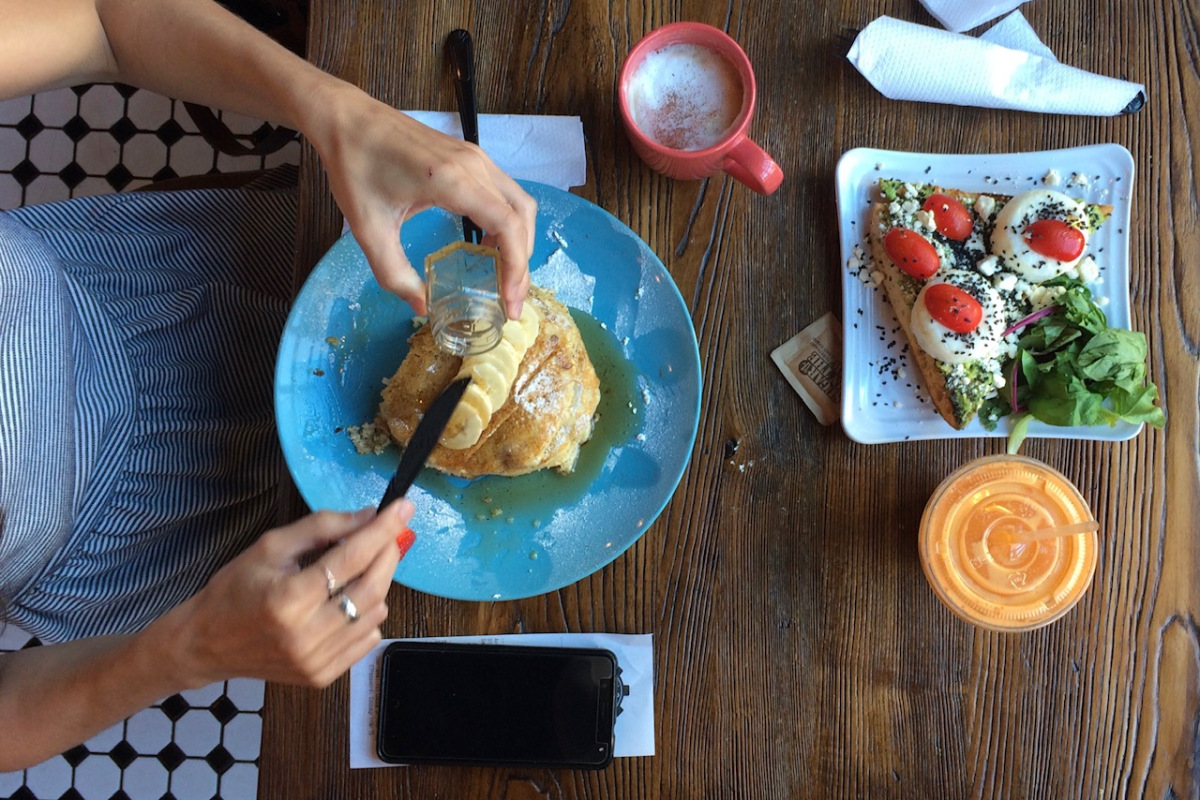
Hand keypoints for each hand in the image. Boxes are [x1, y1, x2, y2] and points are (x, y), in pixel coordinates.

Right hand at [163, 500, 413, 688]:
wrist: (205, 644)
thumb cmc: (235, 589)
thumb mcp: (270, 546)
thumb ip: (322, 527)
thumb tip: (369, 515)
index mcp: (289, 598)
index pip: (351, 558)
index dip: (382, 530)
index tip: (405, 507)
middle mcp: (307, 635)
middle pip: (372, 588)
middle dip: (389, 554)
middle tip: (393, 533)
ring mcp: (316, 661)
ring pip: (375, 613)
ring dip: (378, 584)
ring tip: (360, 568)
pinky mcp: (321, 677)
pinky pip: (367, 639)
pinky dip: (368, 614)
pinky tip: (347, 601)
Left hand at [307, 84, 536, 318]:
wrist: (347, 119)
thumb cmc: (355, 166)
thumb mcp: (369, 228)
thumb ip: (395, 274)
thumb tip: (421, 307)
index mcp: (453, 180)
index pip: (508, 226)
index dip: (516, 268)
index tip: (509, 301)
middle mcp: (473, 165)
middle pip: (522, 217)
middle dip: (521, 262)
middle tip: (510, 299)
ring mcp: (474, 157)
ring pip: (518, 203)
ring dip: (518, 241)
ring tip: (503, 276)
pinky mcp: (468, 155)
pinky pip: (503, 192)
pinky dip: (507, 222)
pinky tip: (488, 245)